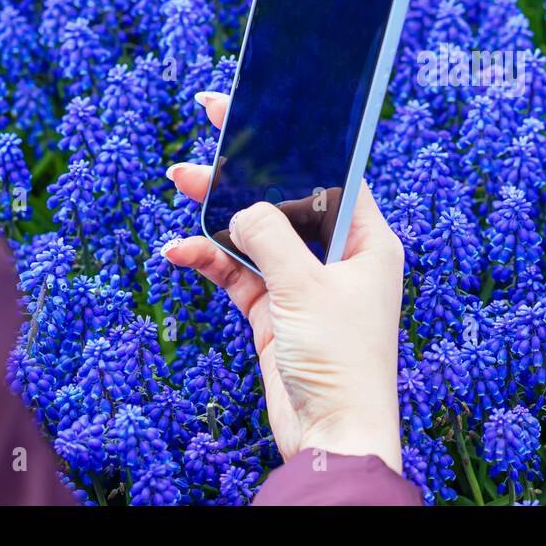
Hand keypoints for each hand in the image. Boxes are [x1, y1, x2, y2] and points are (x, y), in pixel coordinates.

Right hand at [163, 92, 404, 473]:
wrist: (332, 436)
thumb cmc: (340, 361)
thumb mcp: (304, 288)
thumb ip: (269, 237)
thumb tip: (241, 205)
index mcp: (367, 239)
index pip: (331, 171)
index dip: (295, 139)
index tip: (260, 109)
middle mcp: (339, 256)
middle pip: (287, 197)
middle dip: (245, 171)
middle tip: (205, 130)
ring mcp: (306, 284)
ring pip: (257, 233)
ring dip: (219, 213)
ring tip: (179, 182)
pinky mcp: (277, 312)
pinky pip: (239, 273)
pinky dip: (210, 260)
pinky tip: (178, 251)